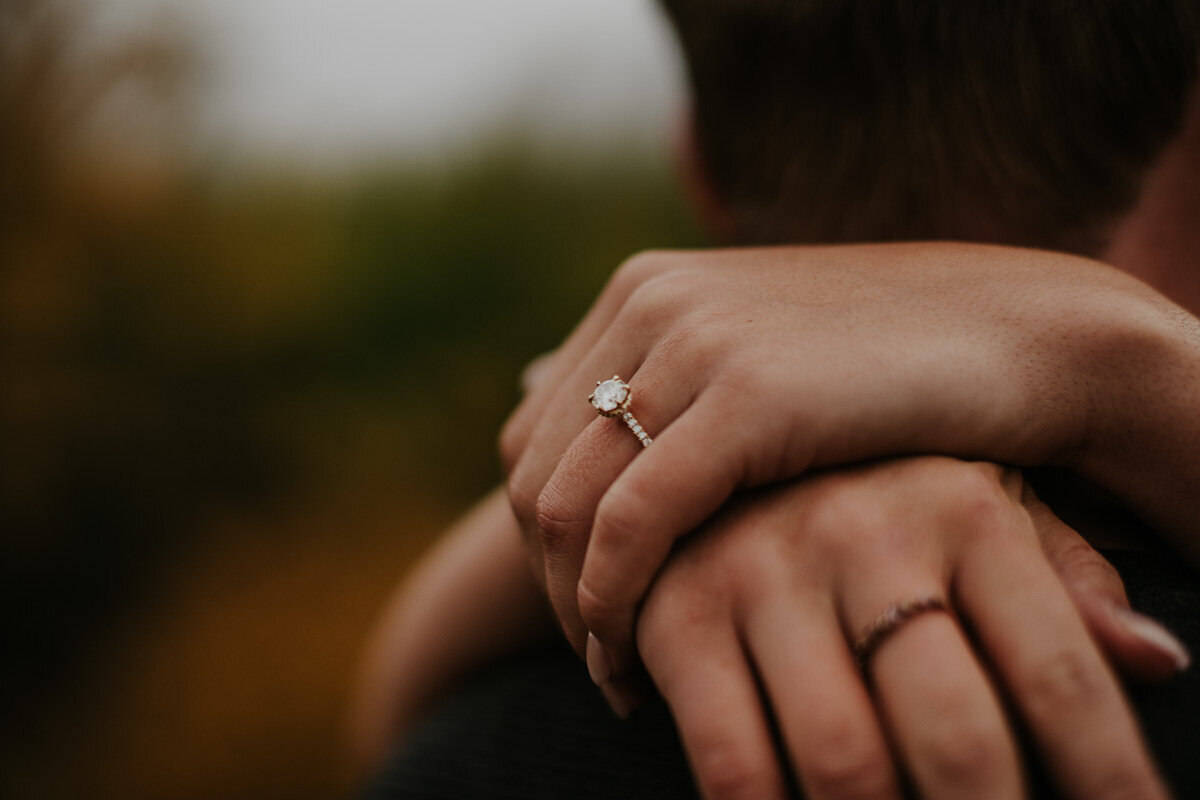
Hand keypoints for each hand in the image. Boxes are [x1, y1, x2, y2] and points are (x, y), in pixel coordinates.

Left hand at [501, 242, 1199, 674]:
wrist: (1025, 338)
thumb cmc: (891, 371)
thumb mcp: (758, 363)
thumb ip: (659, 384)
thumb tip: (535, 388)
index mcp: (644, 291)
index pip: (532, 434)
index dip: (539, 538)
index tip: (581, 610)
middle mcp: (652, 303)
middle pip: (535, 473)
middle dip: (547, 582)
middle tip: (593, 657)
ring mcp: (696, 339)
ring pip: (565, 502)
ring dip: (574, 608)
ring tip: (614, 674)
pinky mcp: (751, 392)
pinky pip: (632, 520)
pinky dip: (613, 601)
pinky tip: (635, 660)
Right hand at [633, 458, 1179, 799]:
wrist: (719, 410)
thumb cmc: (879, 483)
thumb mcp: (981, 503)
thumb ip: (1062, 583)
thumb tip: (1160, 661)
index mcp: (962, 506)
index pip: (1061, 672)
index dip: (1111, 778)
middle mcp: (864, 530)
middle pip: (959, 736)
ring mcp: (763, 569)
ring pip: (845, 762)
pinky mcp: (676, 609)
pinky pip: (731, 758)